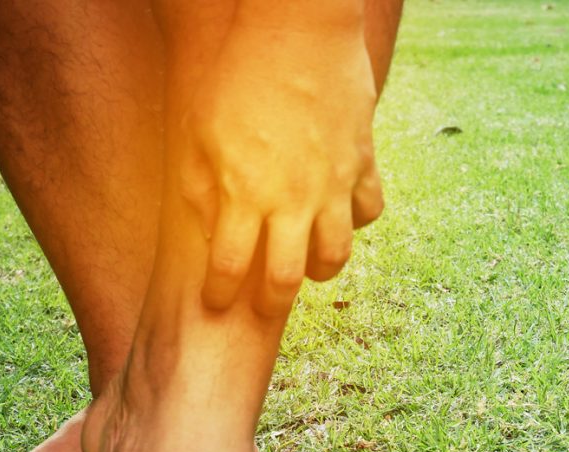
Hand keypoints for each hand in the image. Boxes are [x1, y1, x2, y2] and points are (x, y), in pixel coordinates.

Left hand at [177, 22, 382, 315]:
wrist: (296, 24)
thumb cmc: (235, 72)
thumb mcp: (197, 129)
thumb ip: (197, 186)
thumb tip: (203, 231)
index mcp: (245, 193)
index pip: (230, 267)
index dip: (221, 293)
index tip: (215, 301)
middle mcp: (292, 200)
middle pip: (287, 278)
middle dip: (271, 302)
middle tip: (263, 306)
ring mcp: (334, 184)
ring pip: (337, 255)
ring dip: (320, 269)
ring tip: (307, 264)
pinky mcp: (363, 161)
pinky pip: (370, 209)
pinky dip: (357, 220)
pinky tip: (340, 213)